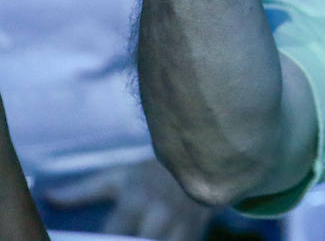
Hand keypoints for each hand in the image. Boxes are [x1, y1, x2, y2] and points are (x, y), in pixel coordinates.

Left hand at [42, 158, 215, 240]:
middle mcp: (161, 214)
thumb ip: (84, 190)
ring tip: (138, 239)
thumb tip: (49, 197)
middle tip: (121, 238)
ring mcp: (181, 225)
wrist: (203, 162)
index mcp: (137, 199)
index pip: (113, 234)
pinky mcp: (195, 233)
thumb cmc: (153, 172)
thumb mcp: (119, 176)